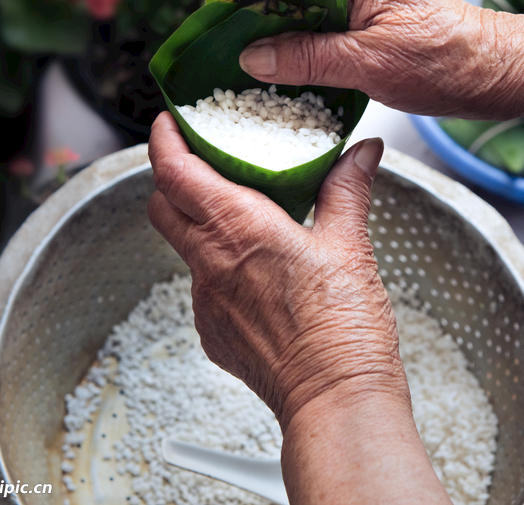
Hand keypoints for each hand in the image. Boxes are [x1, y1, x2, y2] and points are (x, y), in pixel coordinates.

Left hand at [146, 112, 406, 429]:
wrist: (335, 401)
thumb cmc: (342, 331)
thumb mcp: (351, 246)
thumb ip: (347, 190)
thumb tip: (361, 155)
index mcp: (238, 229)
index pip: (173, 171)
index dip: (164, 140)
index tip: (170, 122)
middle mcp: (210, 263)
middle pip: (162, 205)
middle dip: (171, 177)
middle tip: (200, 161)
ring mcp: (206, 301)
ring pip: (182, 247)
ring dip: (197, 224)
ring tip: (239, 216)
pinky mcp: (213, 332)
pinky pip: (203, 286)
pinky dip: (218, 267)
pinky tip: (258, 271)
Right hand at [238, 0, 523, 118]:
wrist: (499, 77)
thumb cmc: (446, 61)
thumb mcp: (368, 63)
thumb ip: (307, 59)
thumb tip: (252, 58)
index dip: (251, 3)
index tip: (221, 31)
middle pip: (293, 3)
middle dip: (263, 32)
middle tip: (227, 61)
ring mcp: (366, 11)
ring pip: (309, 27)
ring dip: (285, 51)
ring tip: (249, 76)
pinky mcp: (373, 37)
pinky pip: (328, 45)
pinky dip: (309, 63)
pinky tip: (289, 84)